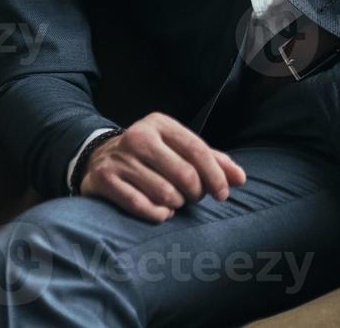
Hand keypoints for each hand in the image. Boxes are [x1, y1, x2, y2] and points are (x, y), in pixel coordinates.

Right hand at [78, 112, 247, 222]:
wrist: (98, 157)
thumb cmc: (151, 156)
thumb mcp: (177, 149)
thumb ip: (211, 161)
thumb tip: (240, 178)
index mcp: (160, 124)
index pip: (197, 149)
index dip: (215, 175)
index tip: (223, 194)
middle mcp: (138, 137)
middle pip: (184, 174)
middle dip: (196, 192)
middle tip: (194, 197)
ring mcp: (119, 158)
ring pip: (165, 193)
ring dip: (177, 204)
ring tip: (175, 201)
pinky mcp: (104, 179)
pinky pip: (140, 206)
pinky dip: (158, 214)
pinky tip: (162, 213)